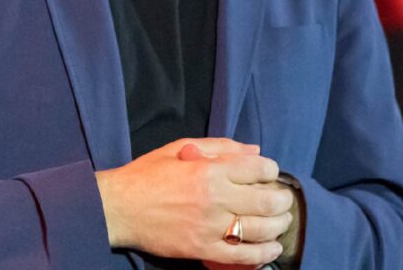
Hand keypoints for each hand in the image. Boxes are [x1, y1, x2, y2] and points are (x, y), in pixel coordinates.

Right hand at [95, 138, 292, 265]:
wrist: (119, 208)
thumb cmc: (147, 174)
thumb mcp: (178, 149)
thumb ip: (219, 147)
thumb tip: (254, 150)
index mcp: (209, 169)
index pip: (257, 168)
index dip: (270, 170)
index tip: (269, 173)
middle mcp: (214, 197)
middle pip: (266, 201)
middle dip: (282, 199)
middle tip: (283, 199)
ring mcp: (210, 226)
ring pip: (260, 229)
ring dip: (278, 225)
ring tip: (281, 221)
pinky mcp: (203, 248)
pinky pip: (243, 255)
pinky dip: (263, 253)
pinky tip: (271, 248)